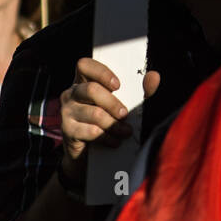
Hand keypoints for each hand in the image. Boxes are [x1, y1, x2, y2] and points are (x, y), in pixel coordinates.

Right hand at [58, 57, 159, 189]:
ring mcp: (66, 111)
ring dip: (113, 124)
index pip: (84, 65)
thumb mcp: (124, 104)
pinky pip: (90, 131)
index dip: (101, 72)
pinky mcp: (67, 130)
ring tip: (125, 132)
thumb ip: (140, 91)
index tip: (118, 85)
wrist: (89, 155)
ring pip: (94, 113)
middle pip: (91, 89)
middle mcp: (71, 93)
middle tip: (125, 115)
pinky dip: (107, 137)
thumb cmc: (108, 122)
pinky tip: (114, 141)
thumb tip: (154, 76)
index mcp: (83, 81)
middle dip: (113, 103)